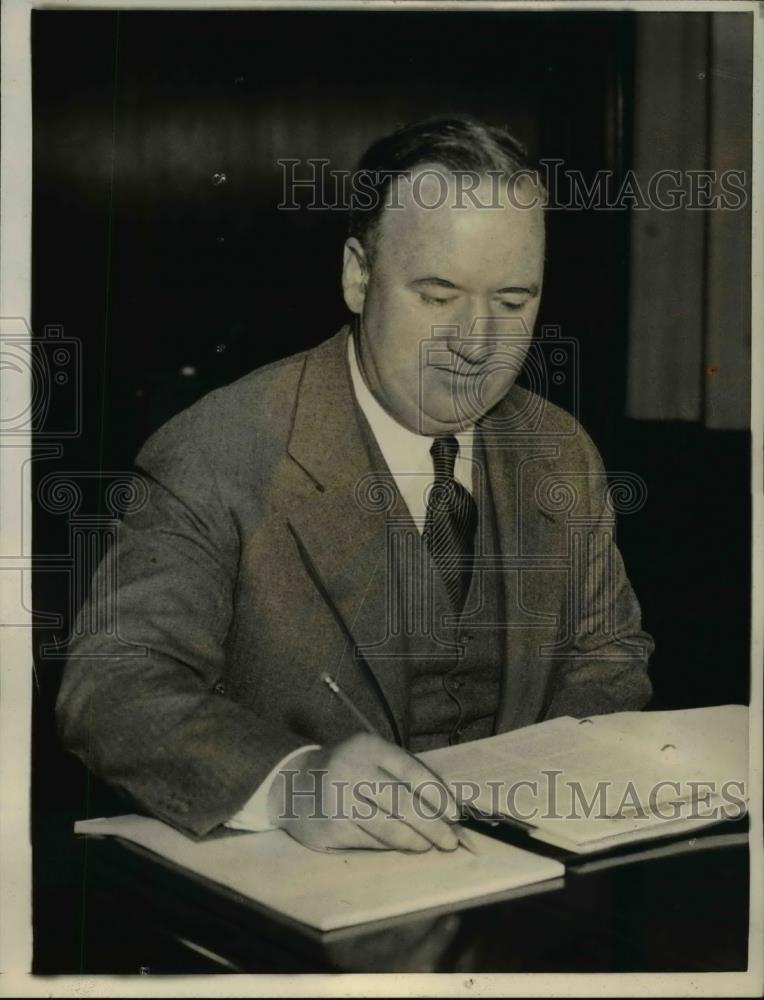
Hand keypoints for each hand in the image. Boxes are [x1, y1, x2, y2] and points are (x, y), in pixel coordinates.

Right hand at [267, 734, 461, 852]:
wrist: (294, 785)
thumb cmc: (347, 771)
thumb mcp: (371, 758)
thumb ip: (404, 775)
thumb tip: (446, 807)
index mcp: (369, 747)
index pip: (412, 772)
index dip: (438, 796)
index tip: (454, 815)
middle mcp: (353, 770)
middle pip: (404, 804)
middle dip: (433, 827)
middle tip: (450, 841)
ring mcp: (340, 800)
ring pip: (390, 828)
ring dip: (416, 841)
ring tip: (428, 845)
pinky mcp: (332, 827)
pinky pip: (372, 842)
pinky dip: (392, 847)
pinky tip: (403, 846)